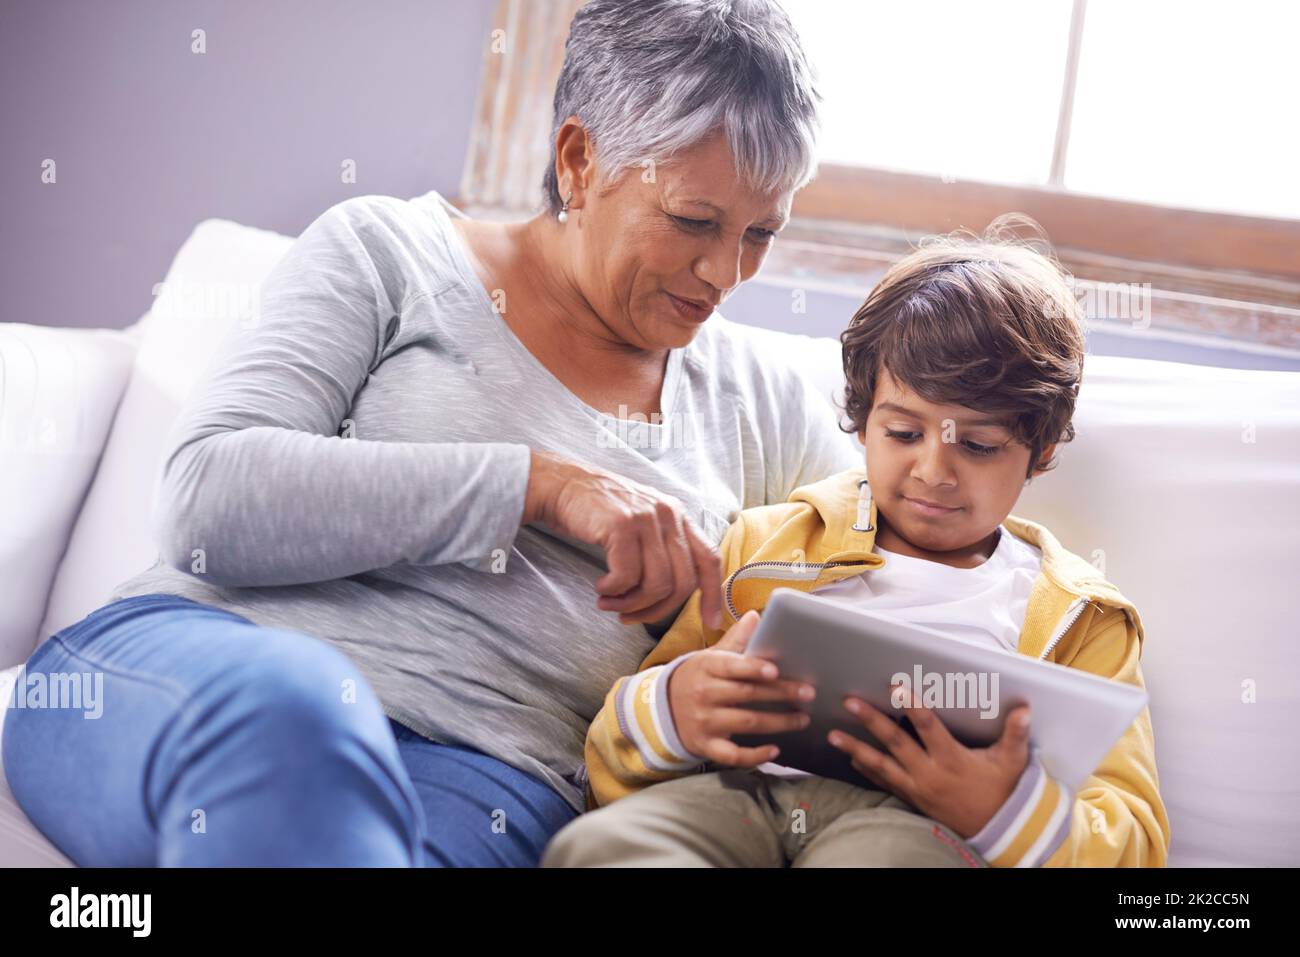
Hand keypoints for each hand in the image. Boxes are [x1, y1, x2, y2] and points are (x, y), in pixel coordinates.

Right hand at [523, 450, 722, 628]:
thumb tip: (671, 596)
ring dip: (631, 603)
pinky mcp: (623, 525)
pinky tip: (600, 586)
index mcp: (678, 516)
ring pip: (657, 584)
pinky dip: (613, 590)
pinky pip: (628, 576)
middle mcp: (668, 515)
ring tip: (609, 602)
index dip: (713, 595)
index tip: (710, 622)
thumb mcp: (641, 524)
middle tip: (629, 616)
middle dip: (656, 610)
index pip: (709, 559)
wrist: (562, 485)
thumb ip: (661, 551)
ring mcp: (647, 518)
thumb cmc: (599, 513)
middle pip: (683, 582)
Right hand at [667, 610, 815, 764]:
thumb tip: (756, 616)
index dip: (754, 669)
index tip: (776, 671)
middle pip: (747, 694)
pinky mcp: (706, 745)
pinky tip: (774, 751)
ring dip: (778, 722)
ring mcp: (705, 722)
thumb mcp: (710, 657)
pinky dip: (754, 755)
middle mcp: (704, 694)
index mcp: (707, 667)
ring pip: (746, 723)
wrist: (662, 708)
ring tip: (802, 719)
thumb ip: (735, 639)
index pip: (732, 667)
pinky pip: (732, 754)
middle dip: (780, 694)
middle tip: (807, 693)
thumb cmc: (697, 678)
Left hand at [827, 682, 1031, 838]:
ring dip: (856, 748)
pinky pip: (885, 783)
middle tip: (850, 703)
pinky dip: (867, 770)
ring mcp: (917, 787)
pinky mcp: (912, 798)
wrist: (997, 830)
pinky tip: (851, 758)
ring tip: (833, 735)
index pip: (927, 727)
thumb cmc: (1002, 791)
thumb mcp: (1011, 762)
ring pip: (881, 766)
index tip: (896, 687)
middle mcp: (930, 773)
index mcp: (951, 759)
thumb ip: (1015, 734)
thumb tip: (1024, 710)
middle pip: (895, 742)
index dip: (912, 706)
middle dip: (870, 721)